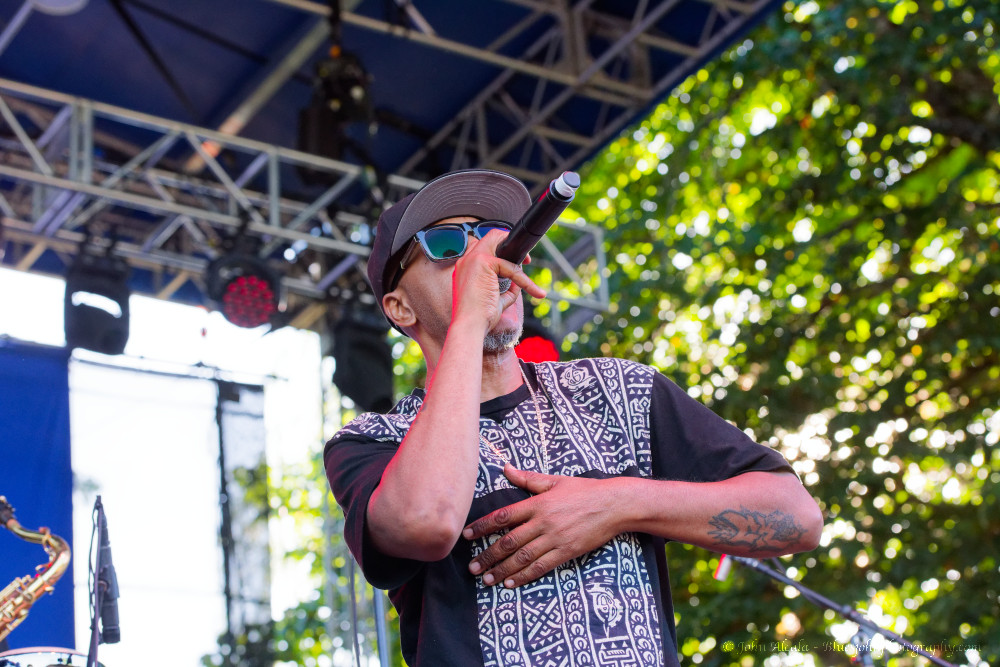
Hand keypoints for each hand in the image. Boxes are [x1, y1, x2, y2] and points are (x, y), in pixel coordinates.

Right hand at [450, 230, 545, 332]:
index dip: (500, 252)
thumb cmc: (480, 318)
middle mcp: (466, 260)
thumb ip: (507, 289)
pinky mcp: (482, 262)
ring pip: (498, 240)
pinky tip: (532, 289)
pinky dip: (522, 278)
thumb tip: (518, 283)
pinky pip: (510, 266)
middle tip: (526, 259)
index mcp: (465, 269)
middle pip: (490, 236)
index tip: (515, 263)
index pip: (483, 248)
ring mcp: (472, 259)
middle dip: (509, 241)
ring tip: (529, 263)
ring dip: (516, 253)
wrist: (470, 326)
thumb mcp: (496, 300)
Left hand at [463, 464, 622, 587]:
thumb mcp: (555, 481)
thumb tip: (505, 468)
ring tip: (486, 579)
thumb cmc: (585, 490)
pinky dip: (524, 576)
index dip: (482, 526)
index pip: (503, 516)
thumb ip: (528, 478)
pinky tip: (511, 583)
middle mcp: (543, 522)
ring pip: (522, 558)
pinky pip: (541, 567)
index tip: (466, 535)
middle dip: (487, 556)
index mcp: (537, 503)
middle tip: (472, 567)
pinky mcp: (566, 552)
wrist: (614, 505)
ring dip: (501, 570)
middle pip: (508, 542)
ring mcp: (554, 539)